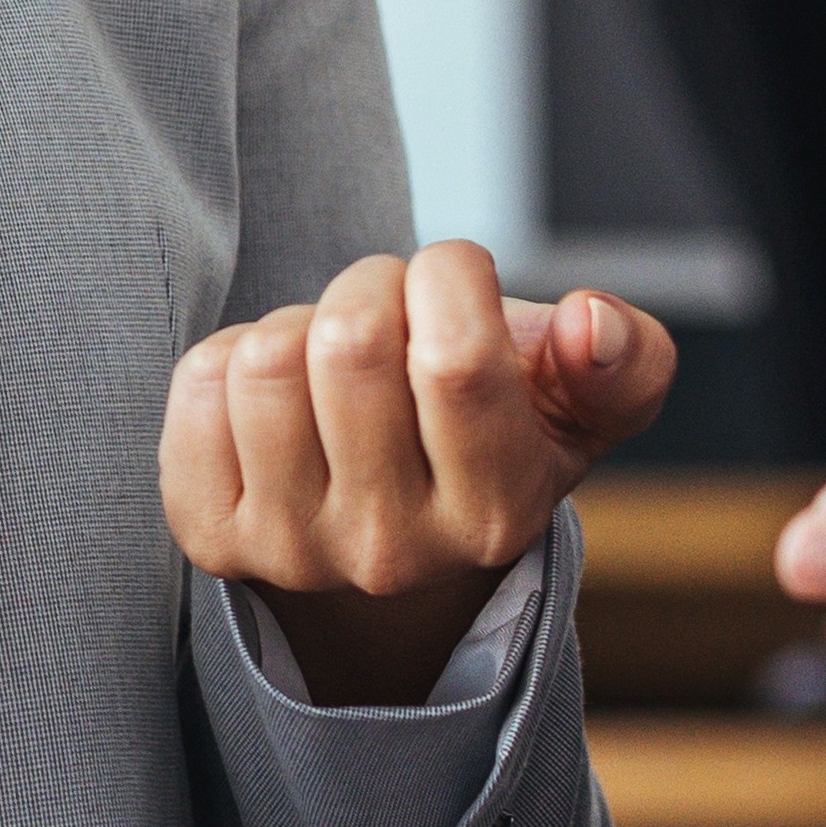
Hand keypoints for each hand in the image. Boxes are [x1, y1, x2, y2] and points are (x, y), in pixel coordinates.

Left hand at [164, 241, 677, 706]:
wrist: (396, 523)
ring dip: (301, 323)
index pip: (458, 356)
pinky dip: (234, 357)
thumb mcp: (583, 401)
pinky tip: (279, 398)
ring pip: (268, 359)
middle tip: (389, 312)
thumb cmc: (495, 429)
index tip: (455, 280)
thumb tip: (590, 320)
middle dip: (373, 285)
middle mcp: (393, 553)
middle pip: (351, 343)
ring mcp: (293, 551)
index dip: (451, 273)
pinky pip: (201, 383)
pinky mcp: (212, 532)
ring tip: (334, 361)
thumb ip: (625, 360)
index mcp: (496, 516)